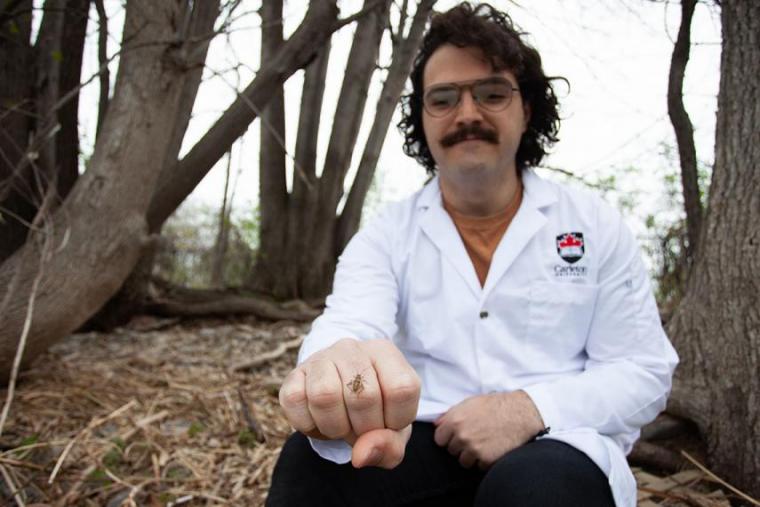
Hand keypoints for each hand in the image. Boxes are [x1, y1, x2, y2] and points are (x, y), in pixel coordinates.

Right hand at [279, 338, 420, 468]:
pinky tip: (318, 420)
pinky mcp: (293, 375)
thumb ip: (389, 447)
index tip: (387, 423)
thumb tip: (360, 456)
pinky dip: (308, 425)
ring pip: (325, 395)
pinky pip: (296, 401)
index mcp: (385, 353)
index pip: (402, 389)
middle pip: (364, 396)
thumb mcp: (393, 429)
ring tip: (340, 425)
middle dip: (364, 429)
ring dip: (335, 427)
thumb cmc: (373, 410)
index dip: (395, 420)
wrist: (337, 393)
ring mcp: (320, 358)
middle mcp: (352, 348)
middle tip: (361, 429)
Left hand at [433, 390, 544, 468]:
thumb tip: (436, 424)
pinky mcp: (486, 459)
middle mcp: (461, 436)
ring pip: (464, 461)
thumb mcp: (469, 403)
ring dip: (472, 456)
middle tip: (475, 437)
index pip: (439, 439)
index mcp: (454, 421)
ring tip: (484, 443)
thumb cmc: (494, 405)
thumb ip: (450, 414)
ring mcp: (473, 449)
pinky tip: (493, 448)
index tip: (457, 435)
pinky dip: (485, 461)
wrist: (519, 413)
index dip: (448, 438)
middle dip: (460, 446)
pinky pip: (479, 466)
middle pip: (452, 451)